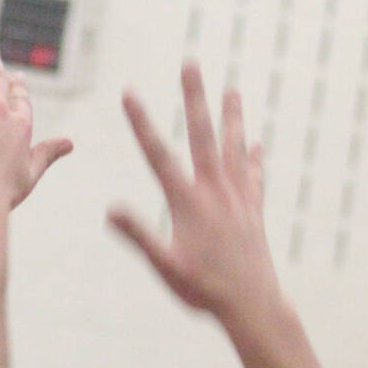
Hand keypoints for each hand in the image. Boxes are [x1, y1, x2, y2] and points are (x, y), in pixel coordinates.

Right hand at [110, 63, 281, 324]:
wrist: (252, 303)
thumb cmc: (204, 290)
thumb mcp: (164, 266)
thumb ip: (139, 236)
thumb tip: (110, 211)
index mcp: (188, 202)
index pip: (158, 154)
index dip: (140, 122)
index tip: (128, 92)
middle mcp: (216, 191)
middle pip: (203, 134)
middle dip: (194, 97)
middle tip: (191, 64)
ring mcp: (238, 198)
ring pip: (234, 146)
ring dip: (231, 116)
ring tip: (232, 89)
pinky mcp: (253, 210)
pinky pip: (253, 175)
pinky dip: (253, 156)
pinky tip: (256, 144)